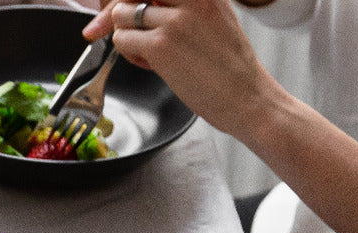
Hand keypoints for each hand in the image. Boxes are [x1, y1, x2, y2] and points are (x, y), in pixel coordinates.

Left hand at [83, 0, 265, 138]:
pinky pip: (122, 40)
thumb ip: (182, 7)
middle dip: (116, 11)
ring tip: (150, 54)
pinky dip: (129, 55)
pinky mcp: (162, 45)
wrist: (250, 100)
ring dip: (127, 36)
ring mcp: (174, 19)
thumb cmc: (232, 70)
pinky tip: (151, 65)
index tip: (118, 9)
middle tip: (107, 31)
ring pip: (121, 14)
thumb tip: (141, 8)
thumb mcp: (214, 19)